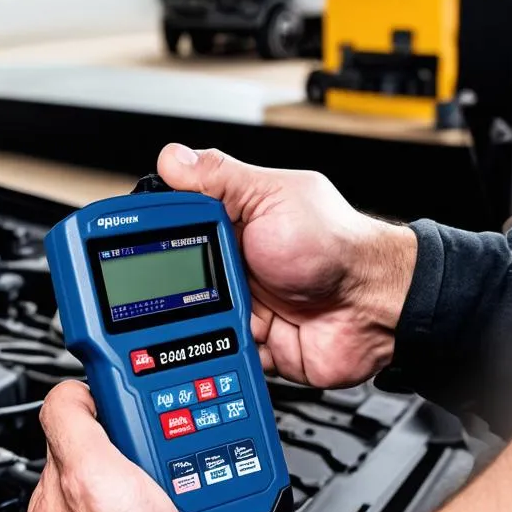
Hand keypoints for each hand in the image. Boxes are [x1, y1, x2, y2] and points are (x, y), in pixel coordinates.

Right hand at [158, 145, 416, 387]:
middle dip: (174, 288)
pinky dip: (216, 353)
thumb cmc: (337, 246)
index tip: (136, 241)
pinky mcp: (252, 343)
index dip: (153, 234)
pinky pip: (219, 353)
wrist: (375, 306)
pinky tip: (222, 344)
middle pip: (178, 280)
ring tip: (216, 315)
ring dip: (197, 323)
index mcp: (234, 224)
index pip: (175, 226)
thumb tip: (173, 158)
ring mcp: (243, 306)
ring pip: (194, 321)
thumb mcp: (273, 198)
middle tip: (181, 286)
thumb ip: (221, 178)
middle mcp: (234, 265)